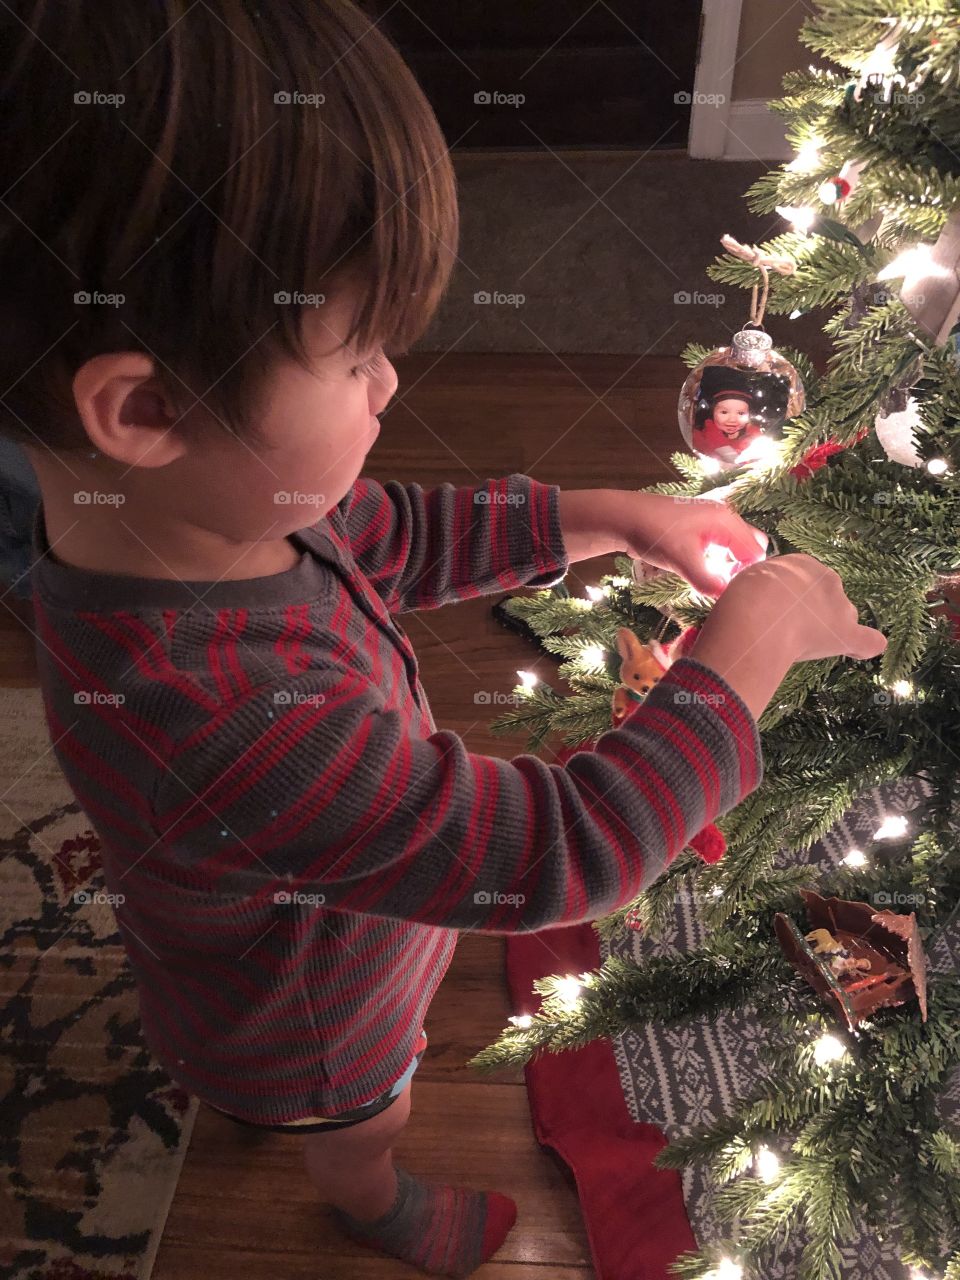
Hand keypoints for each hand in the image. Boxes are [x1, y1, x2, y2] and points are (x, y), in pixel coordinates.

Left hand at [617, 492, 768, 596]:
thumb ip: (705, 580)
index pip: (755, 551)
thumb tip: (726, 596)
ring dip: (729, 564)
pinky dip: (717, 559)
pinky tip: (701, 572)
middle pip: (750, 545)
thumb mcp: (680, 560)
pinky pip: (719, 545)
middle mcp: (723, 517)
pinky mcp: (699, 527)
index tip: (733, 591)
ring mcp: (711, 521)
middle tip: (725, 586)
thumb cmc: (654, 534)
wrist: (625, 517)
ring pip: (734, 546)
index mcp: (725, 521)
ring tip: (712, 581)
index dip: (748, 574)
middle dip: (743, 568)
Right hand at [688, 553, 886, 720]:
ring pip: (839, 618)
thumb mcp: (735, 587)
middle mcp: (826, 578)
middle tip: (780, 629)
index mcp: (799, 563)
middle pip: (824, 597)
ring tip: (797, 645)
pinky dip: (866, 645)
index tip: (771, 610)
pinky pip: (867, 639)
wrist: (756, 613)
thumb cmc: (738, 601)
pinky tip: (866, 649)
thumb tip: (699, 637)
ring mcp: (839, 606)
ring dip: (825, 629)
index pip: (800, 580)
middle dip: (809, 611)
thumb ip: (741, 599)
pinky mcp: (845, 632)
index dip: (787, 598)